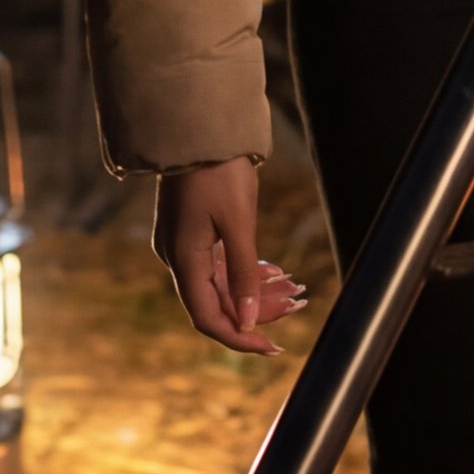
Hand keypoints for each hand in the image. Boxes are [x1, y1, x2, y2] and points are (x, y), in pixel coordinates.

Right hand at [154, 160, 308, 359]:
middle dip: (256, 311)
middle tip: (295, 305)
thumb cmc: (218, 172)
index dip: (240, 338)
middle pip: (217, 302)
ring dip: (255, 290)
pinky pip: (218, 264)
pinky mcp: (192, 231)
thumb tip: (247, 322)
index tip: (273, 347)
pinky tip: (272, 271)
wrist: (197, 126)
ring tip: (293, 289)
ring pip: (221, 283)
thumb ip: (242, 274)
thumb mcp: (238, 222)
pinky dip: (245, 271)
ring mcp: (183, 244)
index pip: (208, 318)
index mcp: (183, 259)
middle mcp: (177, 258)